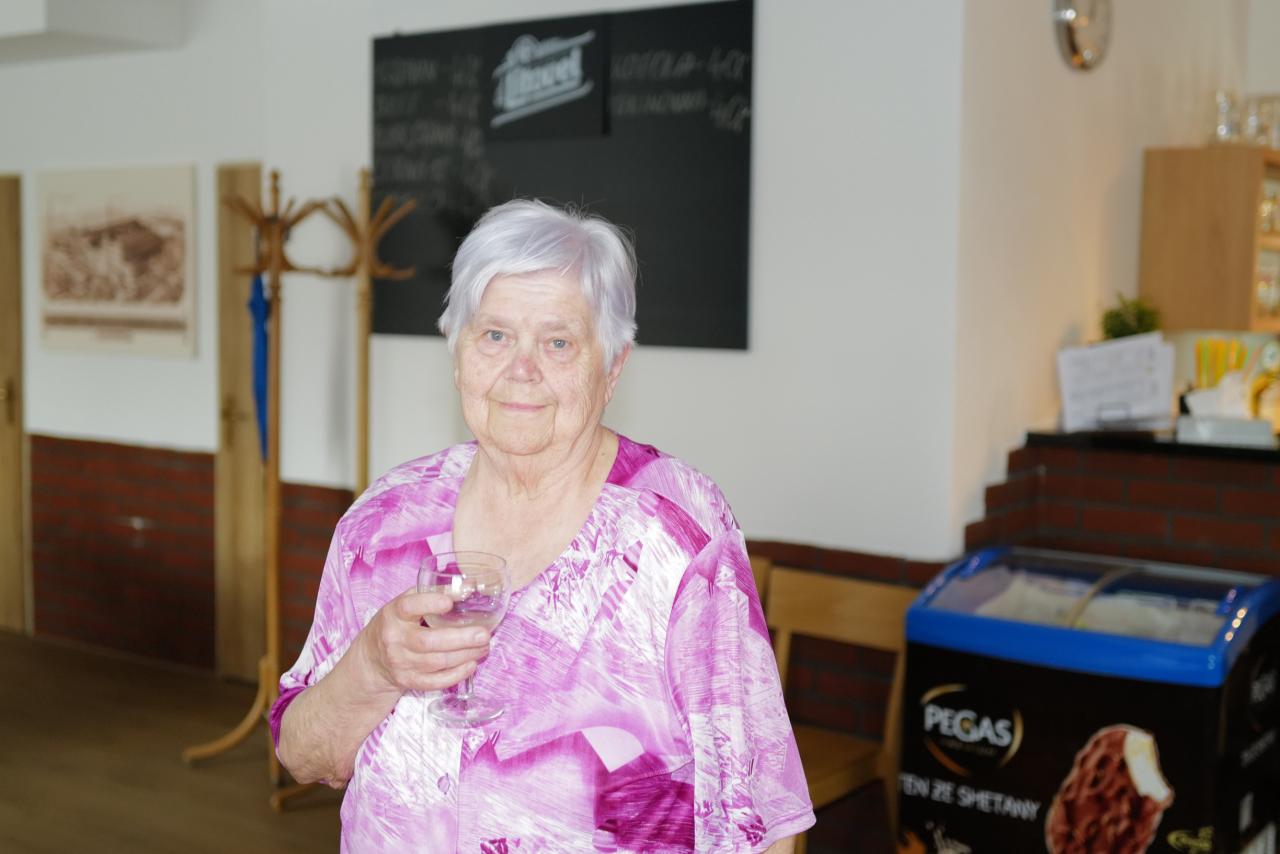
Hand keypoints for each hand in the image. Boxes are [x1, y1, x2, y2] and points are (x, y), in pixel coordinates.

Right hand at [356, 588, 490, 694]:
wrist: (372, 660)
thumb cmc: (396, 625)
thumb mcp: (404, 604)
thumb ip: (431, 593)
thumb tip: (468, 587)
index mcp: (394, 614)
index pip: (409, 607)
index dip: (430, 603)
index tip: (450, 602)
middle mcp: (395, 639)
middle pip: (428, 641)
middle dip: (461, 638)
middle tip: (484, 634)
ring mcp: (400, 662)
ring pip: (437, 662)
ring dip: (465, 655)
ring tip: (484, 646)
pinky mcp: (408, 681)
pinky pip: (435, 681)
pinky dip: (456, 674)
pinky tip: (472, 664)